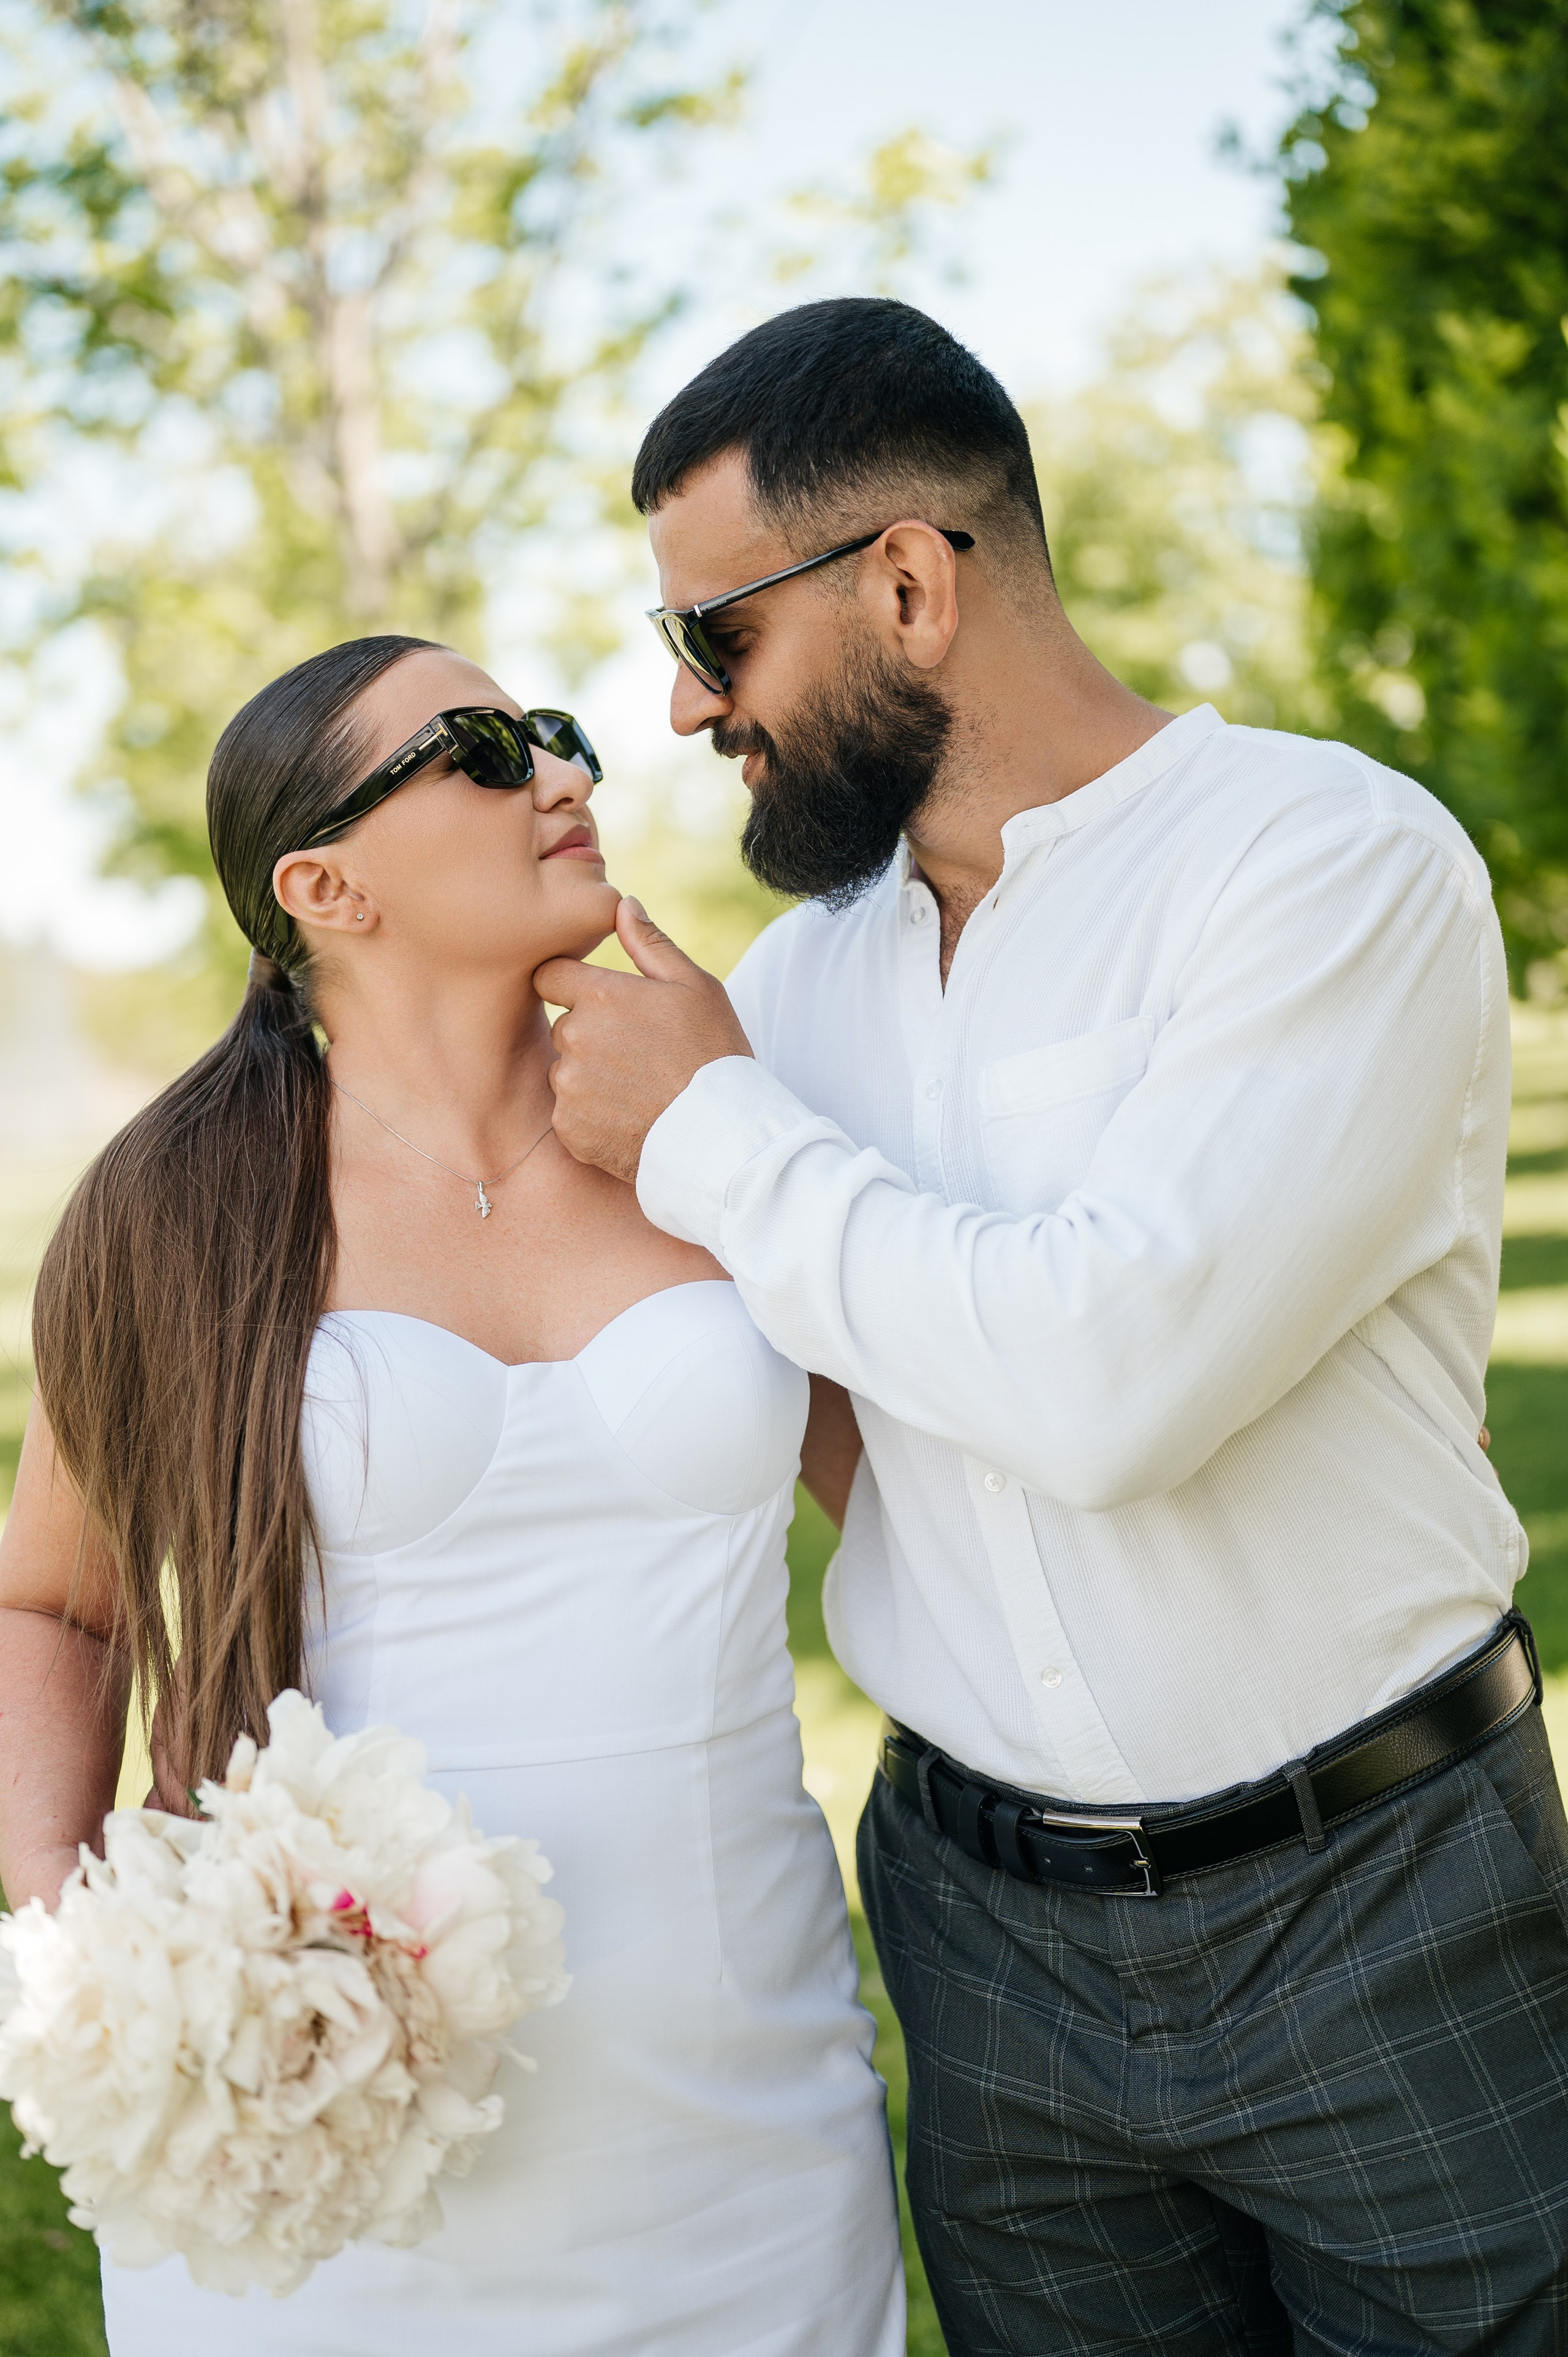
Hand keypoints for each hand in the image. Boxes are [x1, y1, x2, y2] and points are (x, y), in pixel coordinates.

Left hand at [536, 899, 752, 1183]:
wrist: (721, 1135)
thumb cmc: (714, 1053)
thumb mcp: (695, 987)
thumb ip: (650, 943)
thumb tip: (622, 905)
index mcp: (600, 995)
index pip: (550, 975)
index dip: (571, 983)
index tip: (600, 1000)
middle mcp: (575, 1038)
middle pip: (564, 1026)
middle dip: (590, 1033)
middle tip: (639, 1052)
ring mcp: (569, 1087)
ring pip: (566, 1070)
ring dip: (591, 1075)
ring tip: (640, 1087)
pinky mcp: (570, 1128)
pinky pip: (570, 1112)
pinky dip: (593, 1115)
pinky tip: (631, 1115)